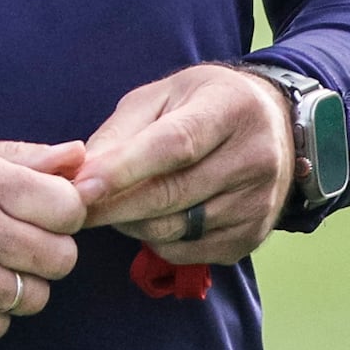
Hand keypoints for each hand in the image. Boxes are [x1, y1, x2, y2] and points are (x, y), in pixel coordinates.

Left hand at [71, 65, 293, 266]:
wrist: (272, 125)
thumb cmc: (202, 105)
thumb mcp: (161, 96)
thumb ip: (120, 132)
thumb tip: (82, 173)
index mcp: (230, 109)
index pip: (175, 145)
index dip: (125, 169)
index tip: (82, 187)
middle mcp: (255, 157)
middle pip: (173, 194)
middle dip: (115, 205)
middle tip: (77, 207)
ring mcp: (259, 202)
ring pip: (176, 229)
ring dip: (132, 224)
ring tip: (115, 206)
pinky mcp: (253, 236)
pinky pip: (189, 253)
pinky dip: (157, 243)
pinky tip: (150, 220)